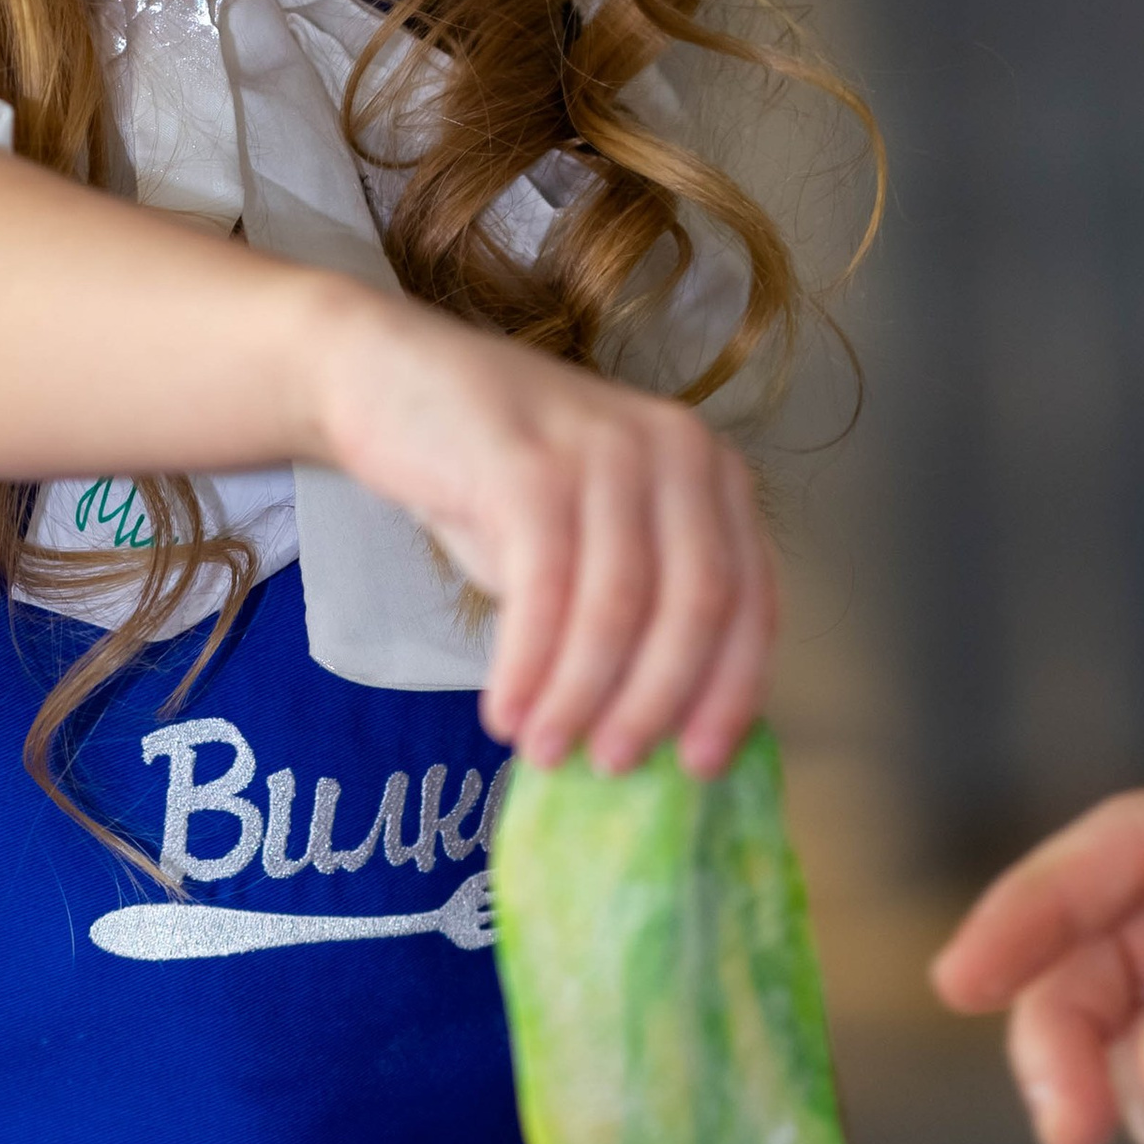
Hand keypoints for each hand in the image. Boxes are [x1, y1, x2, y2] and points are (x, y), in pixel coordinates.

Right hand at [311, 295, 774, 775]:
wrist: (390, 377)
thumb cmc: (497, 476)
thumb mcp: (592, 536)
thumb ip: (640, 608)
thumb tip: (660, 731)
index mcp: (713, 473)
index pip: (752, 600)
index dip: (731, 693)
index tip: (699, 766)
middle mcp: (677, 450)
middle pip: (695, 608)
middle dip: (655, 704)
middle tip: (612, 767)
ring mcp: (604, 449)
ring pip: (620, 606)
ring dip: (581, 697)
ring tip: (545, 749)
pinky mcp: (529, 463)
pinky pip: (545, 589)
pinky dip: (529, 665)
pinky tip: (505, 711)